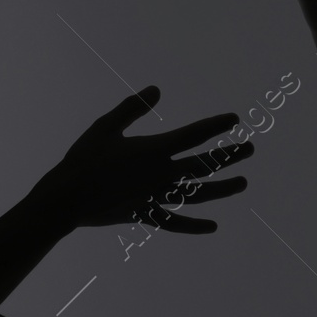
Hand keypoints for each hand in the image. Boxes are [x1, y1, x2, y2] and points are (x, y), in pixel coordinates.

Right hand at [35, 85, 253, 232]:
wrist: (66, 199)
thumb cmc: (83, 159)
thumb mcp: (106, 126)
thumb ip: (133, 107)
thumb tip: (156, 90)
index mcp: (153, 150)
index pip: (194, 135)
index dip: (216, 126)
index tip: (235, 119)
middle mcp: (161, 174)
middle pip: (204, 164)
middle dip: (229, 155)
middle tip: (250, 148)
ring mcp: (156, 197)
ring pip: (197, 194)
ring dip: (222, 189)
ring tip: (243, 183)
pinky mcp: (146, 215)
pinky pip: (176, 222)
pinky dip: (194, 225)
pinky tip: (213, 227)